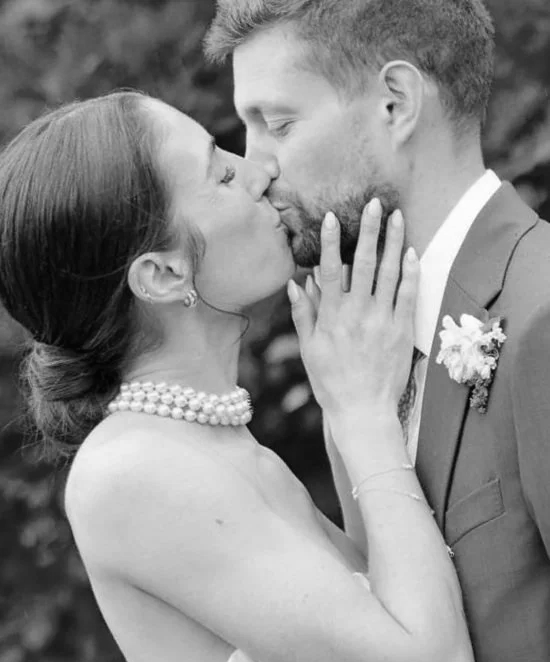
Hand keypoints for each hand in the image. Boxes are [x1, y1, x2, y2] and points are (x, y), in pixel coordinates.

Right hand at [287, 199, 418, 425]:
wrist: (363, 411)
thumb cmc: (331, 383)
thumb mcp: (309, 350)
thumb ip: (304, 314)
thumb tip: (296, 283)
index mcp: (331, 318)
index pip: (329, 271)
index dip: (329, 242)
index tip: (331, 217)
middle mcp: (357, 314)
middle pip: (362, 263)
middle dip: (368, 231)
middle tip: (374, 204)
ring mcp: (382, 321)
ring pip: (388, 273)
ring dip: (393, 242)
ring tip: (397, 217)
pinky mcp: (402, 331)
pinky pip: (408, 295)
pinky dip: (410, 272)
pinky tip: (411, 252)